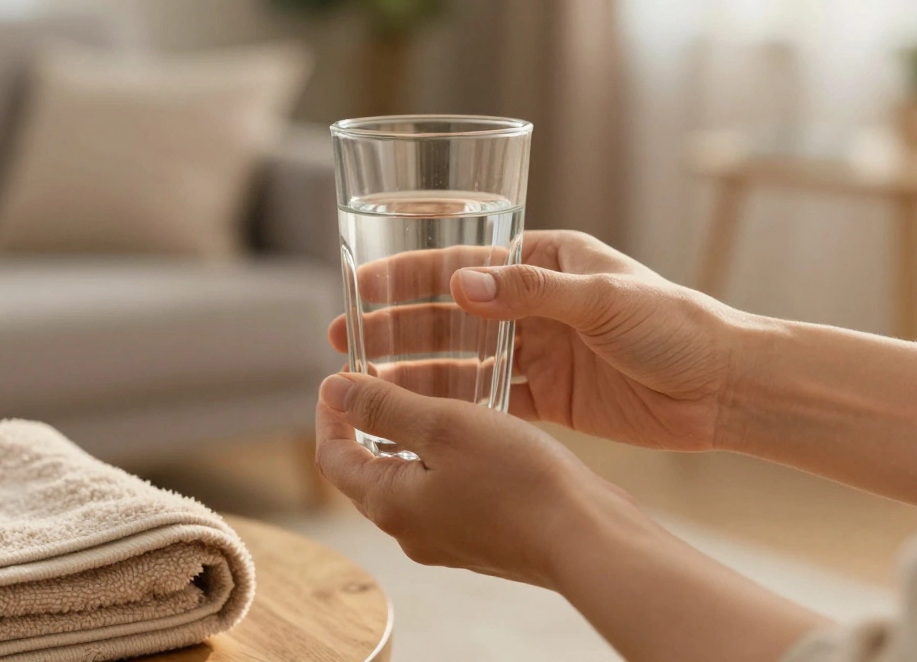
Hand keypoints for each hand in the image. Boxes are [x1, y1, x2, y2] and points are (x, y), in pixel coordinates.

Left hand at [314, 372, 645, 588]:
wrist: (587, 537)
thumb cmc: (519, 480)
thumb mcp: (443, 425)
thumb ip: (384, 407)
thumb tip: (332, 390)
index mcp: (389, 504)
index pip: (333, 456)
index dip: (330, 413)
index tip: (339, 377)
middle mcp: (411, 531)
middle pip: (367, 472)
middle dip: (365, 426)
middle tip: (378, 381)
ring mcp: (447, 539)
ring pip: (409, 481)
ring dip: (407, 440)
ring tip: (427, 398)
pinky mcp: (480, 538)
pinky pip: (445, 493)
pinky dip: (443, 460)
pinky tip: (472, 433)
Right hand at [328, 230, 743, 450]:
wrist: (725, 387)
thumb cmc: (675, 325)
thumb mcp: (604, 299)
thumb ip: (532, 292)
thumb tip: (462, 282)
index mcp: (547, 262)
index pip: (464, 264)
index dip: (408, 276)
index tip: (361, 289)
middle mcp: (535, 304)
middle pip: (452, 313)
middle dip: (398, 325)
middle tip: (346, 341)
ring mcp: (539, 352)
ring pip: (464, 359)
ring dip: (418, 368)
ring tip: (369, 383)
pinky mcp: (549, 398)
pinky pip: (491, 400)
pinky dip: (456, 406)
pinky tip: (418, 415)